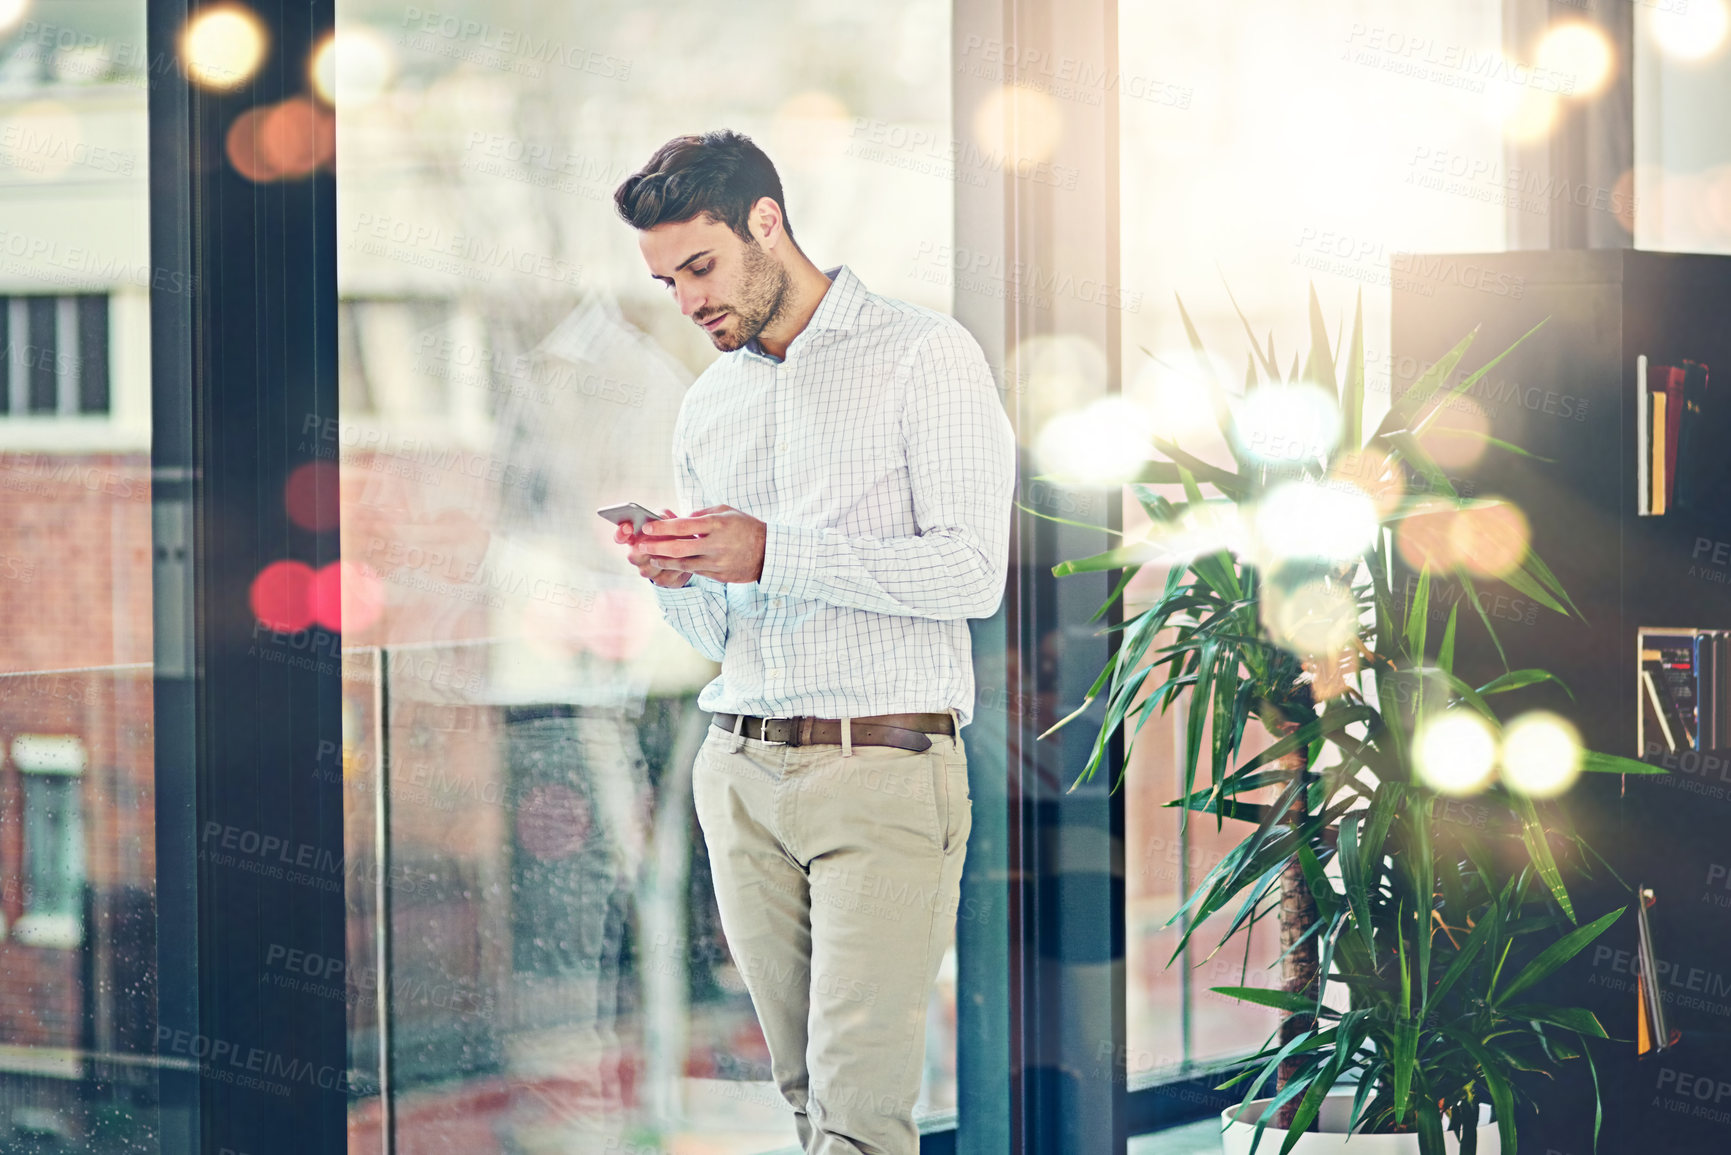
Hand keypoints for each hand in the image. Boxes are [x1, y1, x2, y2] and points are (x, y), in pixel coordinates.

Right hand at [615, 508, 693, 587]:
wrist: (688, 552)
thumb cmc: (672, 531)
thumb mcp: (667, 519)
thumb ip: (661, 516)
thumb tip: (660, 519)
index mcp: (633, 539)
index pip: (620, 537)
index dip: (621, 533)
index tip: (628, 527)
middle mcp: (635, 556)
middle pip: (634, 554)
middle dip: (650, 545)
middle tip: (663, 537)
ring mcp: (646, 570)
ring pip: (653, 564)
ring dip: (667, 555)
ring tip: (680, 547)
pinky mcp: (661, 580)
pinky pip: (668, 573)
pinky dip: (678, 565)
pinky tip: (686, 558)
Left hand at [639, 504, 765, 583]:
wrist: (768, 553)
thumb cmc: (746, 527)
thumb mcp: (727, 512)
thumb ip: (703, 514)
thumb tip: (681, 519)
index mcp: (717, 524)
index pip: (683, 526)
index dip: (662, 527)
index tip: (647, 527)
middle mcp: (716, 545)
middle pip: (679, 548)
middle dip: (656, 548)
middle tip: (640, 547)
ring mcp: (717, 562)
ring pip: (684, 564)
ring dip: (664, 561)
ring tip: (652, 558)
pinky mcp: (719, 575)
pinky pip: (696, 571)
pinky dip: (682, 567)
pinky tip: (671, 564)